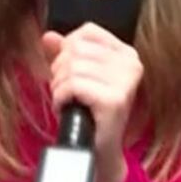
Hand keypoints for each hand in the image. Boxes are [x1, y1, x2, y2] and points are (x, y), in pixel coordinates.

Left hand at [42, 22, 142, 181]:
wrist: (97, 150)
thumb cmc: (87, 111)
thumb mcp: (76, 76)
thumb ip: (63, 53)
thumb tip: (49, 36)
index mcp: (126, 53)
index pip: (86, 32)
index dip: (67, 50)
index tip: (70, 72)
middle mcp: (132, 64)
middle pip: (75, 49)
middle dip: (60, 71)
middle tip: (67, 92)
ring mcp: (126, 82)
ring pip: (71, 67)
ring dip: (59, 86)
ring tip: (69, 101)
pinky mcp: (114, 100)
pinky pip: (72, 85)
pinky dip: (61, 97)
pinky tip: (67, 108)